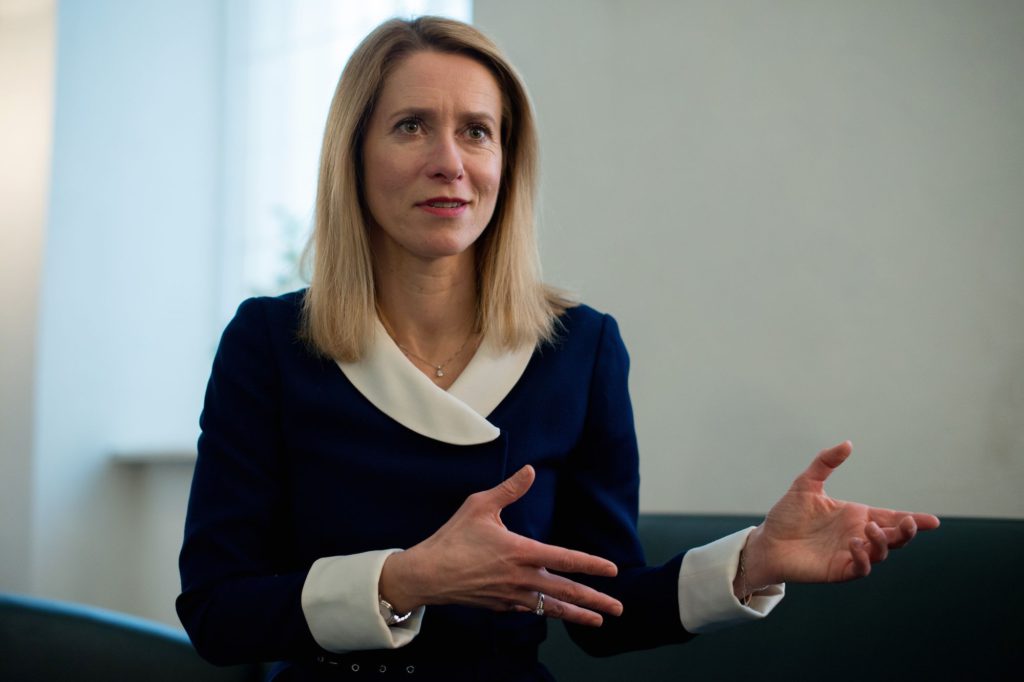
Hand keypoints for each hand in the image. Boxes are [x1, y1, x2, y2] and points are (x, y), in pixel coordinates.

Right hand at [379, 465, 623, 626]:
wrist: (426, 575)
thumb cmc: (451, 538)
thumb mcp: (479, 505)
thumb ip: (509, 490)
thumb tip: (530, 470)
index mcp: (520, 552)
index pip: (565, 560)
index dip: (591, 565)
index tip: (613, 571)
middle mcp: (521, 578)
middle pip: (566, 592)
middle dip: (595, 601)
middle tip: (619, 609)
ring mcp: (511, 595)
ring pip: (551, 607)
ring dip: (577, 616)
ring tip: (599, 622)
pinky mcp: (500, 606)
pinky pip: (530, 609)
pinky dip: (547, 611)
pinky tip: (555, 612)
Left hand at [738, 441, 939, 593]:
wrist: (767, 542)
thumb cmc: (787, 515)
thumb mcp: (806, 484)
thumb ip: (825, 463)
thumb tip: (848, 443)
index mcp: (856, 516)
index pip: (891, 517)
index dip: (913, 520)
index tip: (933, 521)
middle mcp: (858, 535)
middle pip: (894, 537)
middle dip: (907, 532)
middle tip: (909, 523)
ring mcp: (850, 554)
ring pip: (881, 553)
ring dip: (881, 542)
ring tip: (867, 529)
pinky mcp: (839, 570)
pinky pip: (861, 568)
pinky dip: (864, 558)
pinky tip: (855, 545)